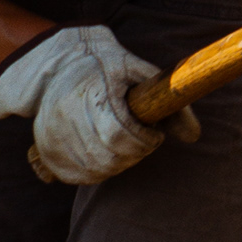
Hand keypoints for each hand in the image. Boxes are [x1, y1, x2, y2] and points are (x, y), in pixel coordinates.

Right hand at [0, 24, 200, 185]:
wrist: (58, 64)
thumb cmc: (107, 66)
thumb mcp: (140, 72)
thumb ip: (170, 101)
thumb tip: (194, 136)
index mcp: (91, 93)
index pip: (120, 134)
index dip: (145, 140)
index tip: (154, 133)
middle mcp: (66, 116)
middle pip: (110, 157)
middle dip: (136, 153)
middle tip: (142, 139)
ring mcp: (53, 136)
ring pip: (96, 170)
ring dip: (119, 164)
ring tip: (123, 143)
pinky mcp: (47, 150)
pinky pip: (78, 176)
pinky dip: (97, 172)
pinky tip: (105, 154)